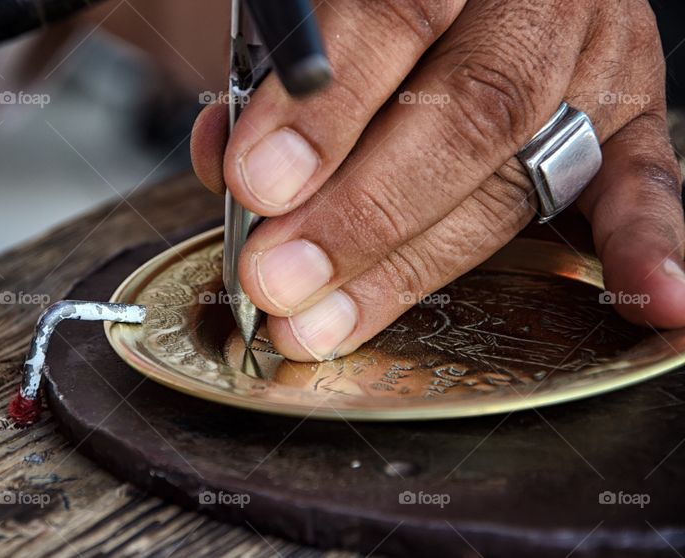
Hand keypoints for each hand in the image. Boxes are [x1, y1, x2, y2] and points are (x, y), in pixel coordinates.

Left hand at [191, 0, 684, 360]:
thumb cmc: (382, 3)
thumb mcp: (320, 1)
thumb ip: (276, 68)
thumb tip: (230, 165)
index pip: (395, 13)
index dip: (324, 107)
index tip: (257, 182)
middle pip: (466, 111)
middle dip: (361, 211)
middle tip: (279, 277)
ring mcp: (596, 56)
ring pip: (517, 170)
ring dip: (415, 261)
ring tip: (329, 321)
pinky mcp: (632, 114)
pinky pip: (648, 182)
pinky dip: (650, 246)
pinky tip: (655, 302)